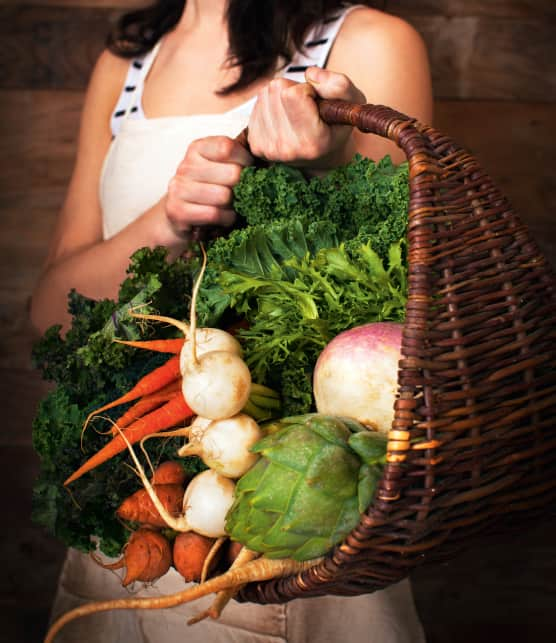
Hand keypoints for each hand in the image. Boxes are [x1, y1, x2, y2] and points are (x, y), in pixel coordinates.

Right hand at [164, 136, 252, 238]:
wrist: (182, 215)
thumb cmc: (211, 190)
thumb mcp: (224, 168)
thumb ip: (242, 158)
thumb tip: (271, 155)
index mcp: (198, 149)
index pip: (227, 147)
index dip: (244, 161)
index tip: (247, 171)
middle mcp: (185, 166)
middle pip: (232, 174)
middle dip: (242, 188)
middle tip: (239, 194)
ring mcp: (179, 188)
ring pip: (224, 196)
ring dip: (234, 206)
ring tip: (230, 206)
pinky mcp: (178, 211)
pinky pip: (214, 214)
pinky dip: (225, 219)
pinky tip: (223, 217)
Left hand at [247, 66, 365, 169]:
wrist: (320, 158)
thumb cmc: (336, 126)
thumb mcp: (352, 103)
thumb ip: (339, 85)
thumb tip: (310, 74)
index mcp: (313, 142)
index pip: (293, 93)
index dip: (306, 89)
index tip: (315, 103)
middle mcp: (288, 148)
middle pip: (276, 89)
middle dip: (292, 90)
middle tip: (305, 108)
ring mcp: (269, 148)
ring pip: (264, 94)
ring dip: (280, 97)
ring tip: (295, 114)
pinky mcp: (256, 145)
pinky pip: (256, 106)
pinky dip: (270, 107)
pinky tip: (283, 120)